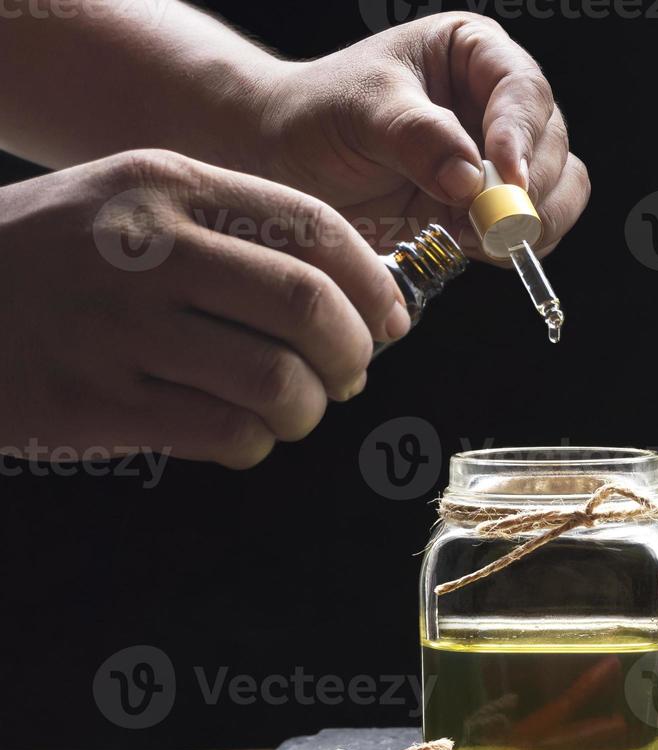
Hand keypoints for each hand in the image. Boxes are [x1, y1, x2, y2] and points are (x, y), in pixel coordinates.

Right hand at [0, 150, 405, 468]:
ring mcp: (117, 327)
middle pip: (308, 307)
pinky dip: (255, 443)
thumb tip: (358, 295)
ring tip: (291, 408)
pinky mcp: (94, 400)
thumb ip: (235, 233)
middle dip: (353, 353)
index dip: (373, 285)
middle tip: (347, 374)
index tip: (388, 320)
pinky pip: (226, 434)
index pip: (315, 229)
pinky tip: (240, 433)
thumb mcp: (134, 205)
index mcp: (168, 186)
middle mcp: (146, 248)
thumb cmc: (57, 260)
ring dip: (307, 408)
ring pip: (277, 381)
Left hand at [247, 14, 588, 260]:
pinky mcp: (495, 207)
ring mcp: (503, 159)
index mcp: (475, 55)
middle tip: (484, 220)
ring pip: (560, 191)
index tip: (504, 178)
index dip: (521, 136)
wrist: (289, 161)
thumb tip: (469, 178)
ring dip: (529, 223)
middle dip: (526, 190)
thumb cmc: (319, 114)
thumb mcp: (360, 110)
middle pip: (552, 146)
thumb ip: (416, 136)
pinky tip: (469, 243)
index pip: (524, 91)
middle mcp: (500, 104)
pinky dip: (515, 245)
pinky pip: (537, 230)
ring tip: (471, 234)